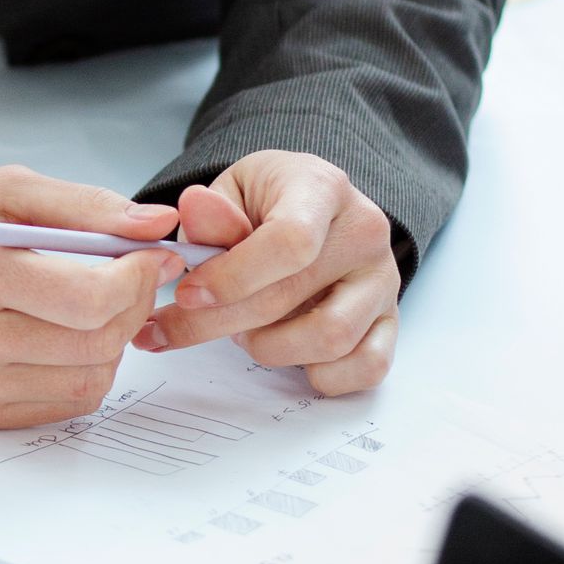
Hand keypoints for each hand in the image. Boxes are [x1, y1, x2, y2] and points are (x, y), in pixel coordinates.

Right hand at [0, 166, 178, 429]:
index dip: (137, 277)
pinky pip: (62, 404)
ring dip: (111, 341)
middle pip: (97, 342)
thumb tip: (155, 224)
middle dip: (132, 305)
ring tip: (91, 302)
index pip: (90, 298)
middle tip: (129, 274)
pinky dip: (81, 370)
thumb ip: (83, 204)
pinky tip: (63, 334)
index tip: (147, 254)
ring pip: (89, 380)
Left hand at [136, 151, 399, 394]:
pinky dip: (321, 375)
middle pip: (294, 296)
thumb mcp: (230, 193)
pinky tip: (288, 354)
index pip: (289, 241)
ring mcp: (383, 280)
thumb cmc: (264, 204)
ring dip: (270, 348)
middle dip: (222, 323)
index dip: (233, 277)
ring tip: (243, 331)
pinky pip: (366, 368)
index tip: (187, 295)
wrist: (310, 213)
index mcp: (323, 187)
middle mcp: (364, 232)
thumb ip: (212, 214)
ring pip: (331, 339)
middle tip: (173, 329)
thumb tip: (194, 208)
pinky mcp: (390, 321)